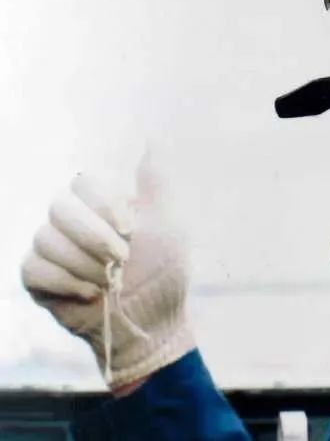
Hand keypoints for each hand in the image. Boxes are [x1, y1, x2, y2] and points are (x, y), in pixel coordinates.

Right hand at [20, 152, 195, 389]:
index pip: (83, 183)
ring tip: (109, 281)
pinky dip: (66, 282)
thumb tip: (153, 138)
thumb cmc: (164, 268)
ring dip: (84, 264)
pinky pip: (32, 268)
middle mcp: (73, 220)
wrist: (151, 319)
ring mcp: (52, 248)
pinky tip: (91, 293)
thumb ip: (156, 180)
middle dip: (94, 237)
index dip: (104, 206)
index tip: (131, 229)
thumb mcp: (169, 221)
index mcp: (102, 202)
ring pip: (45, 238)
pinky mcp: (38, 278)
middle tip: (121, 259)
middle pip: (59, 207)